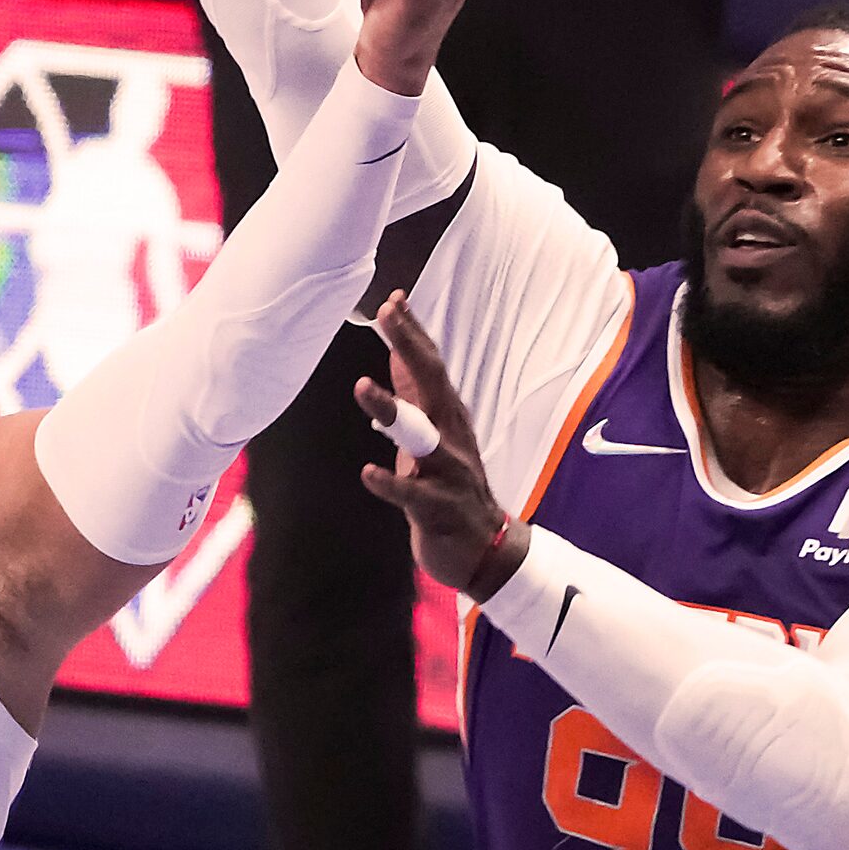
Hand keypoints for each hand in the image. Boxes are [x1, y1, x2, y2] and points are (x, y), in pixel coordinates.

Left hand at [356, 293, 526, 599]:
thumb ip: (414, 396)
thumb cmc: (452, 487)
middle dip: (410, 347)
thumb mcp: (432, 434)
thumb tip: (396, 354)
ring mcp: (447, 473)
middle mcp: (451, 437)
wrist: (485, 550)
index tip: (393, 299)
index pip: (431, 366)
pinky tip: (369, 473)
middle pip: (432, 384)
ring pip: (420, 436)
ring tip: (363, 387)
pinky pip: (412, 495)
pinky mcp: (438, 509)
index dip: (413, 333)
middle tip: (387, 314)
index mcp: (447, 418)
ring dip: (390, 410)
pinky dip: (391, 484)